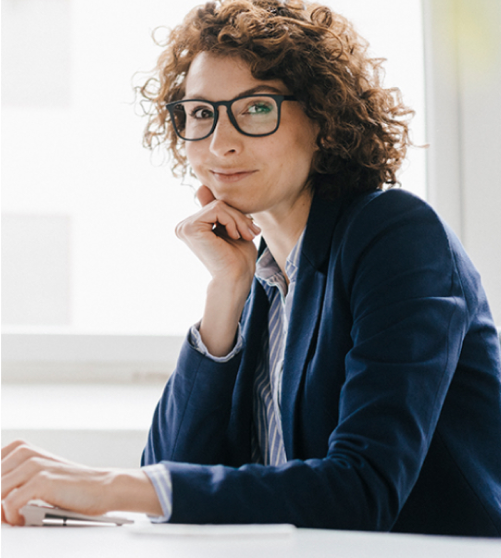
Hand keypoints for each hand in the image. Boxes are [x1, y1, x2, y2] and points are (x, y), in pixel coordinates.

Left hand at [1, 440, 161, 525]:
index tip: (4, 502)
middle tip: (7, 515)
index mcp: (20, 449)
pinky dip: (13, 517)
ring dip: (1, 512)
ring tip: (14, 518)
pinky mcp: (43, 480)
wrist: (101, 488)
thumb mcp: (36, 477)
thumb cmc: (70, 487)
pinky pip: (9, 504)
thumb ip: (11, 481)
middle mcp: (24, 453)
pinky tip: (23, 519)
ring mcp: (33, 465)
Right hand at [176, 186, 260, 355]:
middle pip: (217, 203)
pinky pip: (217, 209)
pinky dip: (232, 221)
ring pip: (219, 205)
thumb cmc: (237, 258)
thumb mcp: (230, 227)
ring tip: (246, 235)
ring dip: (238, 220)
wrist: (236, 278)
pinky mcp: (190, 228)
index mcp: (192, 226)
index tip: (250, 229)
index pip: (216, 205)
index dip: (235, 214)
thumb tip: (201, 187)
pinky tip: (234, 235)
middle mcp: (184, 226)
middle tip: (252, 232)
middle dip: (239, 216)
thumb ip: (219, 210)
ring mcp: (185, 226)